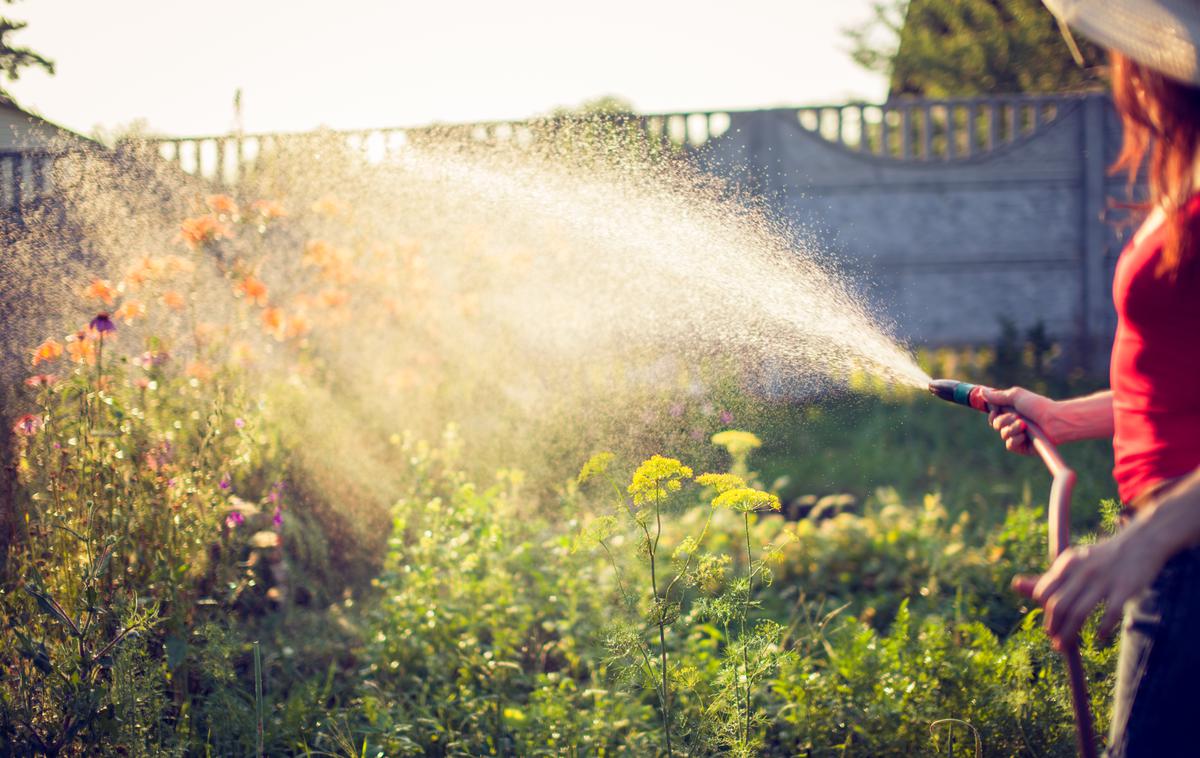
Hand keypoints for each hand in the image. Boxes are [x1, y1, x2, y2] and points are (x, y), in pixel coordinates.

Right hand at [981, 386, 1057, 454]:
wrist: (1054, 420)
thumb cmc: (1039, 406)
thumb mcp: (1016, 397)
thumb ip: (998, 396)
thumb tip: (982, 392)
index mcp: (1012, 412)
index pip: (994, 416)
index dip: (992, 414)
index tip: (996, 410)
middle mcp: (1014, 424)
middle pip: (996, 425)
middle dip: (1004, 420)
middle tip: (1017, 416)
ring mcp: (1019, 436)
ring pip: (1002, 435)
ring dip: (1012, 429)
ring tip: (1024, 425)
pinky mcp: (1023, 447)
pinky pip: (1010, 445)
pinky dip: (1015, 439)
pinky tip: (1025, 435)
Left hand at [1012, 526, 1167, 648]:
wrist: (1141, 542)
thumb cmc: (1102, 557)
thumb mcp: (1073, 562)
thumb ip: (1049, 577)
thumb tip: (1016, 585)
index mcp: (1067, 563)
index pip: (1045, 592)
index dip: (1045, 612)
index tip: (1049, 627)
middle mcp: (1082, 570)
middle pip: (1058, 605)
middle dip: (1053, 626)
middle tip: (1054, 641)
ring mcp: (1103, 580)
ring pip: (1078, 613)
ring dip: (1069, 633)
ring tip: (1065, 646)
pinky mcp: (1125, 588)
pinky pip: (1110, 614)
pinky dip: (1102, 629)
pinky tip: (1098, 636)